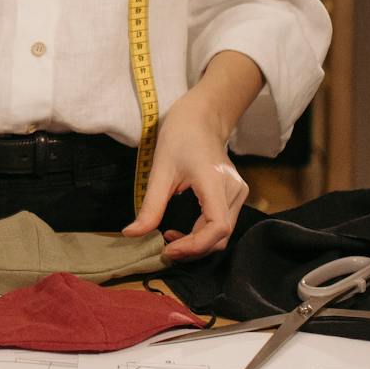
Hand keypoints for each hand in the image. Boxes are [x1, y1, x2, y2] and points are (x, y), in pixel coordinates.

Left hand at [124, 99, 248, 259]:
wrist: (200, 119)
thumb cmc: (179, 138)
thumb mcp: (159, 171)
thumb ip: (149, 206)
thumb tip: (131, 234)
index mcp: (216, 182)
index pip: (218, 227)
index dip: (194, 246)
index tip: (168, 249)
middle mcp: (234, 190)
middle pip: (221, 236)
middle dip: (193, 249)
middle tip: (164, 249)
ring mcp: (239, 192)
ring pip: (224, 233)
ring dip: (198, 243)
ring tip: (170, 239)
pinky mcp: (236, 194)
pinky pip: (222, 223)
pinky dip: (203, 233)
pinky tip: (182, 230)